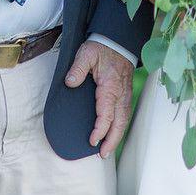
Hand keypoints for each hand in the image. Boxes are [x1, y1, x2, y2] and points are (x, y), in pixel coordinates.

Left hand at [65, 40, 134, 157]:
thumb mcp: (86, 53)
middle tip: (103, 154)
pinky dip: (120, 127)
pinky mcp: (125, 94)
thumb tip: (70, 82)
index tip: (92, 140)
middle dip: (112, 140)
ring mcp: (125, 94)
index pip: (107, 113)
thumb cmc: (101, 48)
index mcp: (110, 86)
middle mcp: (120, 93)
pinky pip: (125, 114)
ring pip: (124, 120)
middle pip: (119, 122)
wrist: (117, 41)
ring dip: (117, 136)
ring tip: (107, 150)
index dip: (100, 129)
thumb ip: (78, 68)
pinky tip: (114, 134)